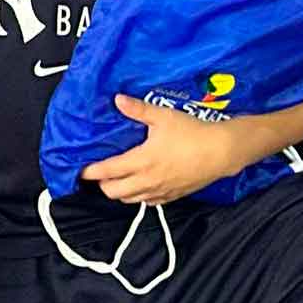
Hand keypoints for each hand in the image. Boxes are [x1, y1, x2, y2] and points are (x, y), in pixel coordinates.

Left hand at [82, 96, 248, 204]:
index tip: (79, 170)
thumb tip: (117, 99)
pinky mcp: (174, 196)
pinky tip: (140, 186)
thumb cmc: (193, 132)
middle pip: (114, 192)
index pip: (107, 172)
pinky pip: (149, 203)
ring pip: (131, 200)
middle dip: (102, 184)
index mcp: (142, 161)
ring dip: (120, 192)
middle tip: (98, 172)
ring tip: (116, 179)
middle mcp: (148, 180)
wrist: (223, 152)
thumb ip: (138, 109)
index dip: (90, 172)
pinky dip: (139, 197)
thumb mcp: (163, 116)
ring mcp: (161, 191)